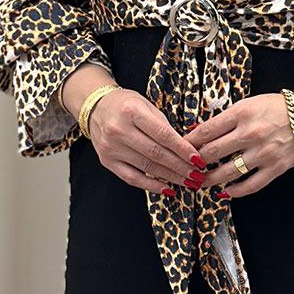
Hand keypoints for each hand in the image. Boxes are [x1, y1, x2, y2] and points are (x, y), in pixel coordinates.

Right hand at [86, 88, 205, 194]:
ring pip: (146, 167)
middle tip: (197, 175)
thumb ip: (163, 125)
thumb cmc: (125, 104)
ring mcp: (111, 147)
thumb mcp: (146, 105)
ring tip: (187, 182)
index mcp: (131, 111)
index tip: (198, 159)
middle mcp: (119, 130)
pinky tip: (166, 189)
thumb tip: (186, 148)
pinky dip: (150, 185)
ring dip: (170, 177)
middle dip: (180, 166)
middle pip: (156, 153)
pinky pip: (132, 178)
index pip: (163, 134)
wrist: (95, 107)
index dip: (182, 149)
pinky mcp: (107, 161)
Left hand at [183, 93, 293, 197]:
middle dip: (195, 161)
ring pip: (227, 172)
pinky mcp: (275, 168)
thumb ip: (225, 118)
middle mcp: (250, 133)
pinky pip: (250, 185)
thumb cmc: (276, 107)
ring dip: (210, 179)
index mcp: (242, 113)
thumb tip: (198, 131)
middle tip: (187, 166)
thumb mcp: (248, 104)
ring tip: (201, 181)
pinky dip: (234, 191)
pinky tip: (225, 192)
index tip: (180, 147)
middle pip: (212, 153)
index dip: (189, 141)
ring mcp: (263, 153)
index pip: (206, 130)